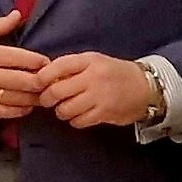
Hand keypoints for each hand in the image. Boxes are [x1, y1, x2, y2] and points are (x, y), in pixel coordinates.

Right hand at [0, 12, 47, 118]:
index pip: (16, 57)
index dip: (36, 61)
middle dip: (39, 82)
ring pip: (12, 98)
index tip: (47, 62)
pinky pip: (0, 112)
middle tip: (51, 81)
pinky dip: (17, 111)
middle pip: (19, 80)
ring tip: (44, 94)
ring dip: (32, 98)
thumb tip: (19, 15)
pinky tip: (27, 107)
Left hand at [34, 53, 156, 127]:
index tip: (36, 84)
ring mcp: (99, 96)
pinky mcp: (105, 112)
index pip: (57, 66)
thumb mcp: (94, 62)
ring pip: (65, 109)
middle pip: (56, 91)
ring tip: (66, 108)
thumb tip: (41, 77)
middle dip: (47, 98)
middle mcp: (93, 77)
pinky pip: (78, 121)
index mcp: (88, 61)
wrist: (145, 87)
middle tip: (48, 101)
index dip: (41, 77)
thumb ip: (71, 68)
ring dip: (61, 111)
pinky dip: (75, 120)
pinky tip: (80, 115)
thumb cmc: (113, 73)